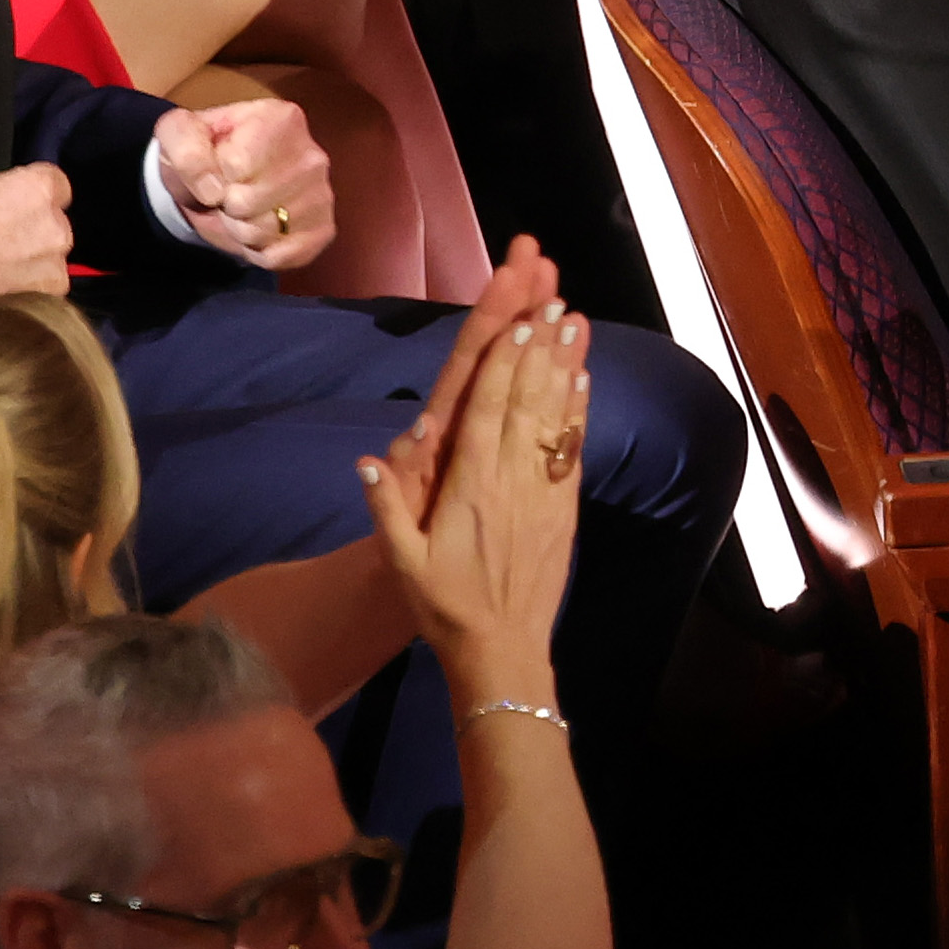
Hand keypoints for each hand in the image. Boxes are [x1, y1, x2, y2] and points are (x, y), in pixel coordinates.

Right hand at [0, 162, 74, 295]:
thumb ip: (1, 187)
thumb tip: (11, 195)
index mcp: (36, 190)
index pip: (58, 181)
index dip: (36, 188)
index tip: (21, 198)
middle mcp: (53, 226)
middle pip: (56, 219)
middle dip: (35, 223)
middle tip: (3, 232)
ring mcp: (53, 263)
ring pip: (53, 252)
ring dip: (35, 253)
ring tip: (0, 261)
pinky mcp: (47, 293)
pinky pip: (49, 280)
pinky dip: (32, 280)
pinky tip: (4, 280)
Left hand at [158, 96, 332, 273]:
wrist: (221, 179)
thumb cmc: (203, 151)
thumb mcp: (178, 134)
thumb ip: (186, 149)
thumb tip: (213, 189)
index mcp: (281, 119)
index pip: (235, 164)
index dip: (213, 174)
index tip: (217, 167)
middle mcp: (312, 155)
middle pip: (248, 201)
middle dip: (225, 205)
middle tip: (227, 193)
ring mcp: (322, 195)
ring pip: (263, 231)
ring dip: (239, 229)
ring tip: (242, 210)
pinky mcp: (323, 231)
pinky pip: (279, 256)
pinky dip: (257, 251)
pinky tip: (259, 230)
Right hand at [359, 288, 590, 696]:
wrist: (502, 652)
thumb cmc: (443, 606)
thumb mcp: (403, 564)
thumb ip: (386, 510)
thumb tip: (365, 461)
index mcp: (471, 488)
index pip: (488, 412)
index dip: (504, 364)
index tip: (517, 319)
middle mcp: (512, 482)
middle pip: (528, 401)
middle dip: (540, 346)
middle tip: (554, 296)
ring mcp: (544, 494)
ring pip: (555, 418)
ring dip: (566, 365)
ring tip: (576, 319)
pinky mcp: (564, 511)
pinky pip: (572, 451)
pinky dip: (578, 411)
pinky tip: (584, 379)